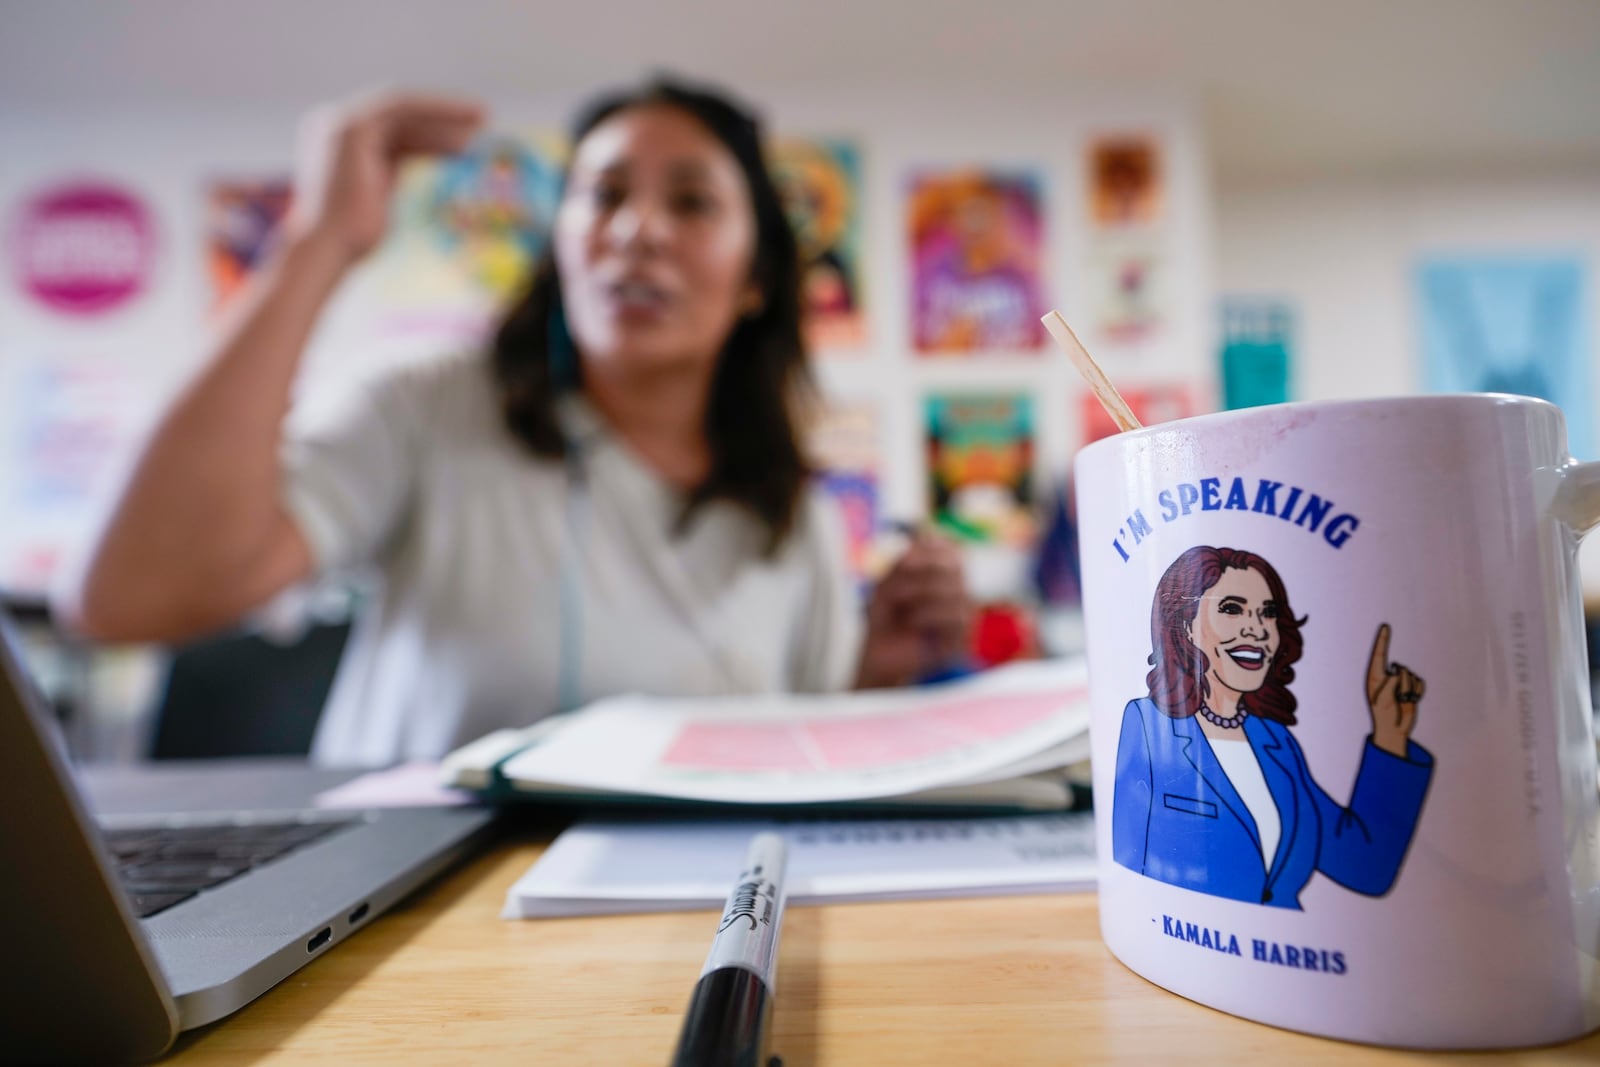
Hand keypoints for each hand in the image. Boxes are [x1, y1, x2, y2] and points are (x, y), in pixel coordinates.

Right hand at [286, 90, 485, 266]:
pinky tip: (463, 136)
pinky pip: (403, 112)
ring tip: (482, 122)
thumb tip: (416, 169)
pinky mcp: (353, 129)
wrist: (326, 250)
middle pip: (400, 113)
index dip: (430, 128)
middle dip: (443, 113)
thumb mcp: (377, 200)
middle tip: (482, 116)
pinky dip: (436, 118)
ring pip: (405, 109)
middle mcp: (334, 125)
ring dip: (445, 114)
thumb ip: (389, 176)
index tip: (463, 136)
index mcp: (337, 143)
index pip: (392, 127)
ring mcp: (341, 124)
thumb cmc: (351, 241)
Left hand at [855, 531, 972, 688]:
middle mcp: (959, 592)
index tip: (903, 558)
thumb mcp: (888, 582)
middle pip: (956, 567)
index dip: (932, 549)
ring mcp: (964, 616)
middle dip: (921, 570)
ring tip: (899, 605)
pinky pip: (956, 618)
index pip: (952, 550)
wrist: (879, 653)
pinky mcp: (963, 639)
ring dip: (920, 592)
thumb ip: (907, 560)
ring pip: (957, 591)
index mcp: (944, 575)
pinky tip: (912, 622)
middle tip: (893, 581)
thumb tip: (926, 534)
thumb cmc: (885, 616)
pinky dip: (928, 615)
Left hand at [1366, 623, 1423, 756]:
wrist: (1395, 729)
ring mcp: (1399, 682)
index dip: (1382, 640)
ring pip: (1411, 676)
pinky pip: (1420, 683)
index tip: (1385, 626)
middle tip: (1396, 698)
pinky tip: (1410, 700)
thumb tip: (1398, 671)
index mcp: (1375, 677)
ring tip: (1402, 700)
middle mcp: (1387, 677)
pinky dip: (1417, 692)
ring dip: (1409, 689)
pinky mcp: (1411, 687)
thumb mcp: (1383, 699)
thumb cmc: (1385, 714)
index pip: (1379, 655)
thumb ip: (1390, 682)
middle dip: (1402, 683)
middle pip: (1401, 669)